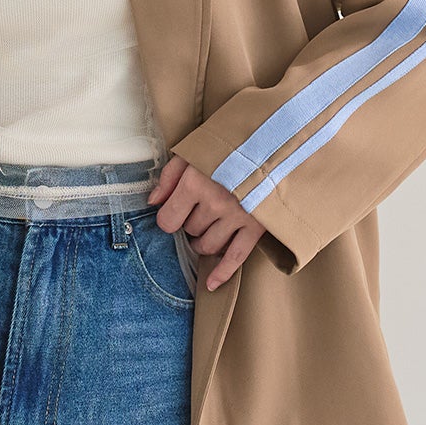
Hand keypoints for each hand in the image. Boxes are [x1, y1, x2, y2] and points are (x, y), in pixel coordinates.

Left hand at [147, 153, 266, 291]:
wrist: (272, 140)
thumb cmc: (229, 145)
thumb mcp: (193, 151)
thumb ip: (170, 176)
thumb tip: (153, 202)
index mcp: (196, 183)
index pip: (168, 221)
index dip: (168, 217)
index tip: (174, 211)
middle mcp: (215, 203)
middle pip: (190, 231)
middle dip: (190, 223)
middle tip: (198, 209)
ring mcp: (237, 216)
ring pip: (209, 245)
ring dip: (203, 241)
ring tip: (207, 228)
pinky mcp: (256, 226)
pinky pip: (236, 258)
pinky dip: (223, 273)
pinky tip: (211, 283)